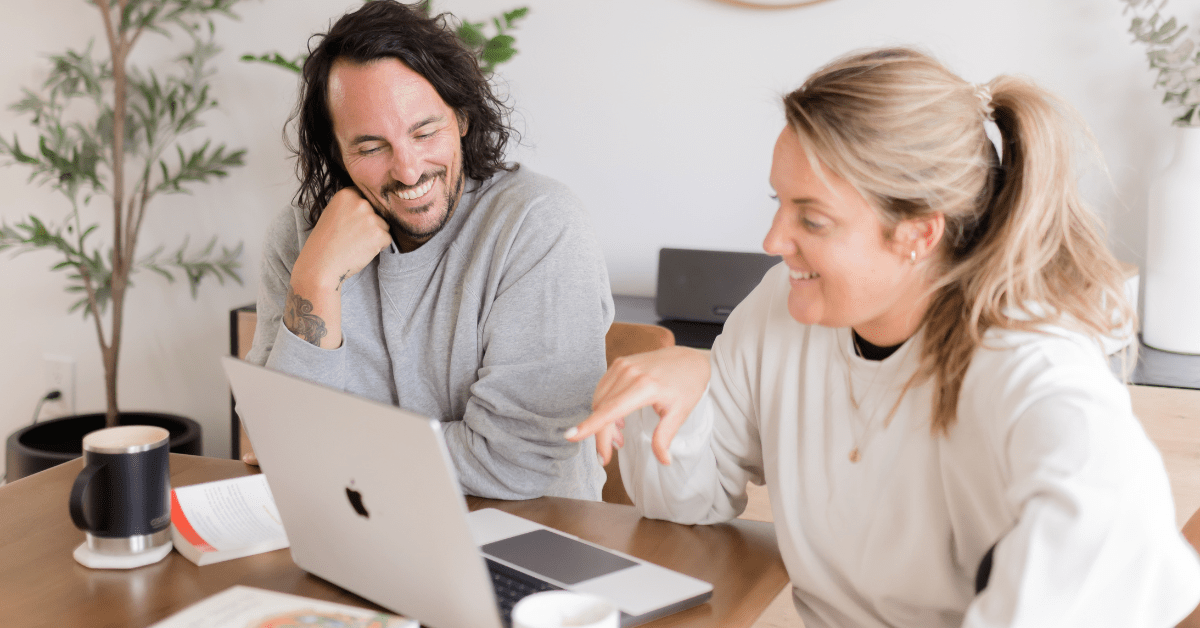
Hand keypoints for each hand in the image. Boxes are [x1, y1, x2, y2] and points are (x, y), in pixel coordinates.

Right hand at [292, 187, 391, 291]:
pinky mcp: (379, 234)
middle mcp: (360, 202)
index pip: (366, 197)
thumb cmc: (324, 242)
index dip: (361, 212)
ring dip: (374, 235)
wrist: (320, 264)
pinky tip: (361, 250)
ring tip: (355, 244)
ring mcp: (371, 218)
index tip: (351, 222)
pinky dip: (378, 247)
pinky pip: (387, 239)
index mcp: (347, 194)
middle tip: (352, 236)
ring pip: (383, 225)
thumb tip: (370, 205)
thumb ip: (350, 206)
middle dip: (369, 224)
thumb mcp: (332, 213)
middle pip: (376, 211)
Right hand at [567, 346, 710, 465]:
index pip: (610, 409)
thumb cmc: (687, 385)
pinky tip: (618, 419)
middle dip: (600, 435)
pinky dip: (605, 407)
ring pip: (599, 400)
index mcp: (644, 386)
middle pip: (602, 409)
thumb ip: (665, 437)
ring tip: (619, 437)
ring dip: (603, 422)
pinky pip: (603, 389)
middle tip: (607, 457)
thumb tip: (664, 461)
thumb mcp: (680, 413)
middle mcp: (629, 373)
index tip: (571, 436)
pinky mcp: (619, 363)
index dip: (590, 425)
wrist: (689, 359)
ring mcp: (622, 366)